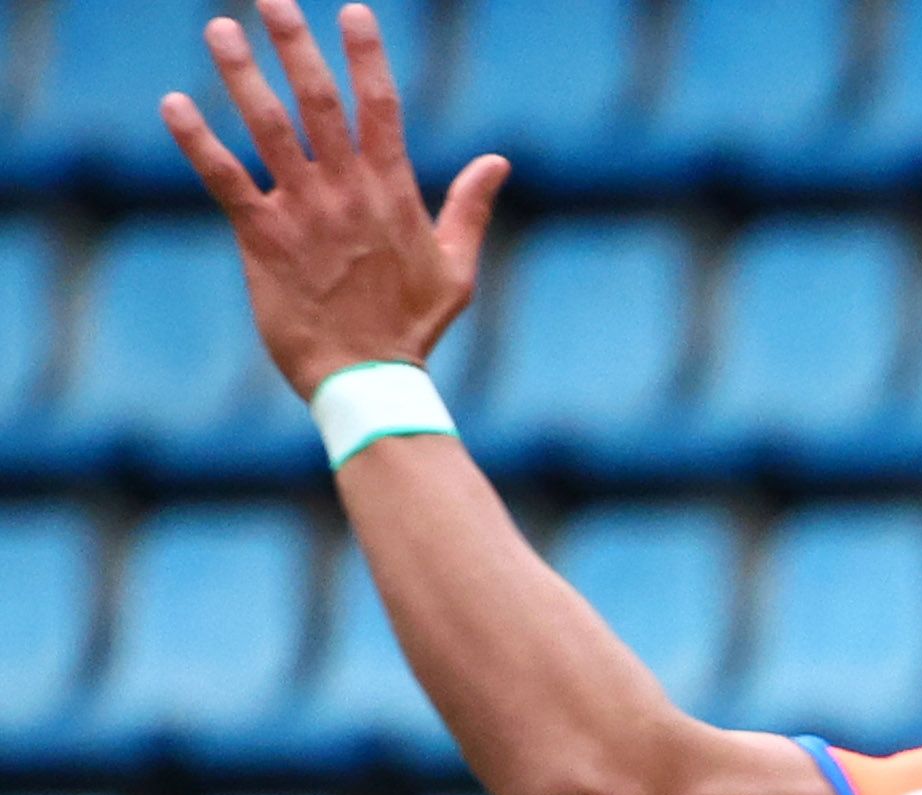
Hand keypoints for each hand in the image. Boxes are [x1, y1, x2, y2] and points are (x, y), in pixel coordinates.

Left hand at [163, 3, 503, 395]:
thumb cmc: (414, 327)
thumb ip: (470, 208)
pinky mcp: (263, 237)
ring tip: (219, 30)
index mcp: (392, 194)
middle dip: (296, 46)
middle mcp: (346, 193)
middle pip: (318, 103)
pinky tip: (174, 104)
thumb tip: (497, 162)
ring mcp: (303, 212)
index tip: (353, 12)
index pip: (380, 109)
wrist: (368, 379)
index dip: (366, 57)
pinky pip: (225, 179)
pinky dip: (197, 141)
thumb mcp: (457, 268)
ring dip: (242, 75)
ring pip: (268, 129)